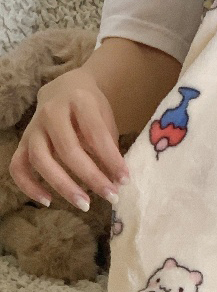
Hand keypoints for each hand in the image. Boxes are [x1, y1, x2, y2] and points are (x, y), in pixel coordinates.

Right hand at [8, 67, 129, 210]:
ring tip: (85, 204)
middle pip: (68, 150)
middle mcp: (51, 112)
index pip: (96, 134)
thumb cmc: (90, 106)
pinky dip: (29, 186)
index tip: (125, 180)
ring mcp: (33, 127)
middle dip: (91, 177)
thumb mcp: (104, 116)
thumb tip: (116, 179)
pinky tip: (48, 201)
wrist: (63, 87)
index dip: (111, 159)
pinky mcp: (21, 140)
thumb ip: (108, 144)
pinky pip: (17, 166)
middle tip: (111, 196)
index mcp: (79, 101)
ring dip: (63, 186)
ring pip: (40, 160)